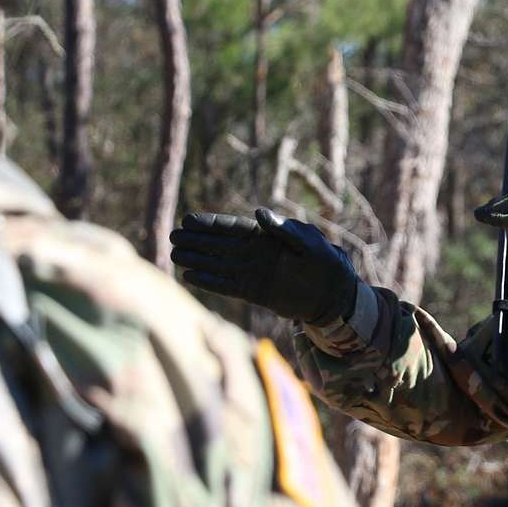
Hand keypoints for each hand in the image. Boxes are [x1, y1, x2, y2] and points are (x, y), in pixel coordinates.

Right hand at [170, 208, 359, 325]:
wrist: (334, 293)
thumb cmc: (325, 261)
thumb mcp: (308, 242)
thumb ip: (284, 229)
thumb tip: (260, 213)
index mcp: (265, 236)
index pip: (232, 228)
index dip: (210, 224)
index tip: (188, 220)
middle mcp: (254, 253)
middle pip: (219, 245)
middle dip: (197, 241)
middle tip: (173, 237)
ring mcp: (252, 273)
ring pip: (218, 265)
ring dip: (197, 260)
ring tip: (174, 256)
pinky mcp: (254, 293)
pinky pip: (226, 286)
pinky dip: (209, 282)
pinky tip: (190, 277)